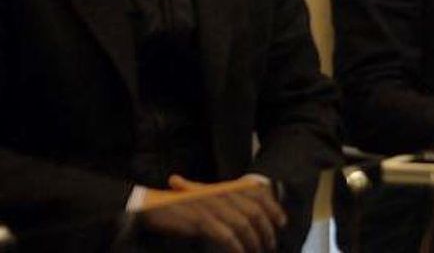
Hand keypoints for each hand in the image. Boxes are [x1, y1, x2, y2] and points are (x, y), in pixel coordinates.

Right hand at [139, 174, 286, 252]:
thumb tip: (243, 219)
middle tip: (270, 245)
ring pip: (243, 225)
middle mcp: (221, 194)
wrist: (150, 206)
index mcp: (224, 188)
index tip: (282, 223)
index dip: (273, 208)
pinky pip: (226, 236)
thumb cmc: (178, 207)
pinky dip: (236, 247)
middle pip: (254, 212)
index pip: (258, 195)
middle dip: (266, 231)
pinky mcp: (202, 220)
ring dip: (253, 242)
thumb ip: (224, 206)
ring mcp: (212, 206)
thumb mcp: (205, 201)